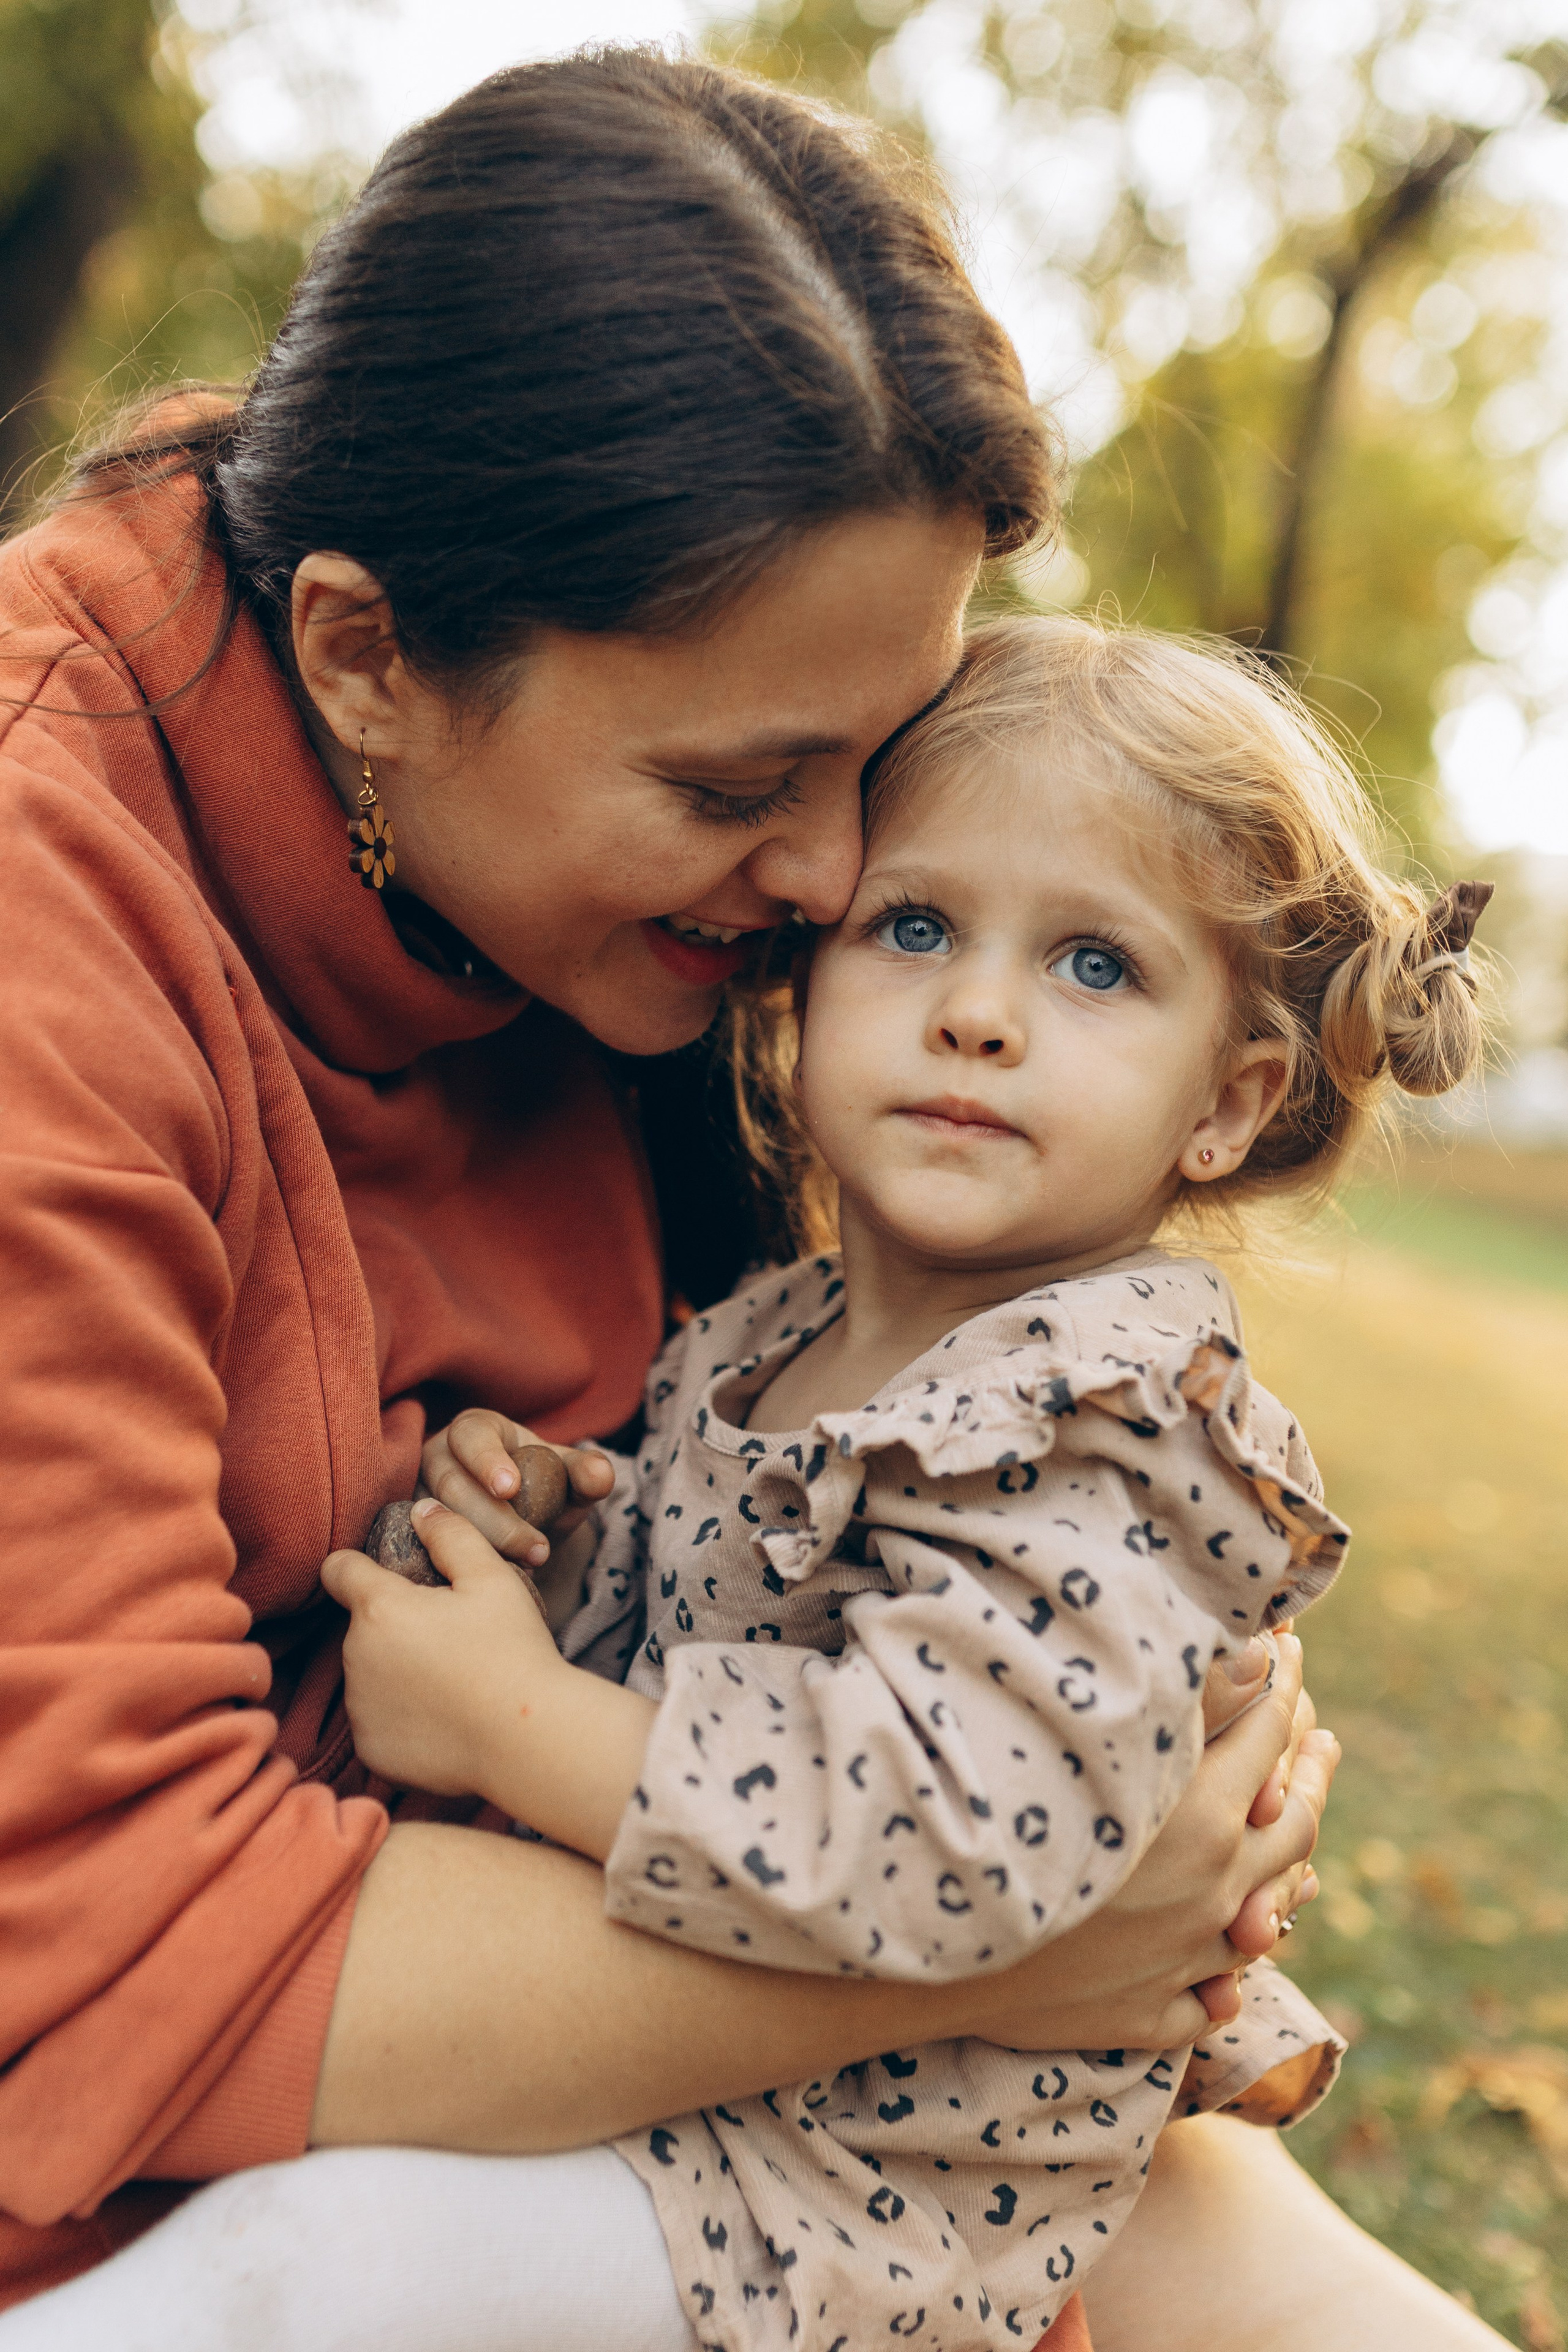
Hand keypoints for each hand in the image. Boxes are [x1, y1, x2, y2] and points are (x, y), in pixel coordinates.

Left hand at [323, 1502, 656, 1852]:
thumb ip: (451, 1535)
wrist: (528, 1740)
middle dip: (392, 1624)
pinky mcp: (370, 1750)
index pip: (339, 1569)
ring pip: (368, 1674)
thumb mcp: (493, 1579)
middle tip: (447, 1635)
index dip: (358, 1566)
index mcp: (380, 1609)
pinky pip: (376, 1721)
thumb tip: (421, 1509)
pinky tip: (443, 1718)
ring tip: (450, 1679)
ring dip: (394, 1671)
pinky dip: (400, 1717)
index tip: (386, 1576)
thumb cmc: (513, 1652)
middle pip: (362, 1626)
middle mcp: (356, 1658)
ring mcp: (360, 1709)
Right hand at [420, 1408, 615, 1570]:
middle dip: (495, 1520)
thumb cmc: (544, 1488)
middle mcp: (439, 1459)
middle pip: (451, 1485)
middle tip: (537, 1549)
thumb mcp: (569, 1478)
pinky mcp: (412, 1532)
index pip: (471, 1436)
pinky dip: (455, 1564)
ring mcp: (419, 1496)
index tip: (510, 1488)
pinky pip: (423, 1549)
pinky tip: (489, 1580)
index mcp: (475, 1430)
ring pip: (434, 1521)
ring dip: (481, 1547)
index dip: (486, 1460)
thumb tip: (600, 1473)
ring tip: (526, 1567)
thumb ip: (587, 1473)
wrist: (523, 1523)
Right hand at [956, 1634, 1337, 2052]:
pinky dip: (1226, 1972)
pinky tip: (1230, 1949)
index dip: (1284, 1684)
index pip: (1271, 1735)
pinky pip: (1210, 1998)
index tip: (1288, 1645)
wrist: (931, 1946)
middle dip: (1310, 1775)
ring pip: (1266, 1919)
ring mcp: (1184, 1964)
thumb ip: (1188, 1698)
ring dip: (1284, 1870)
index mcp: (1205, 1821)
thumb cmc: (1004, 1816)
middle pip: (1294, 1829)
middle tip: (1321, 1738)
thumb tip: (1260, 1656)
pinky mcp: (1147, 2017)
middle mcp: (1211, 1894)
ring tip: (1289, 1830)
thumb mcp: (1100, 1744)